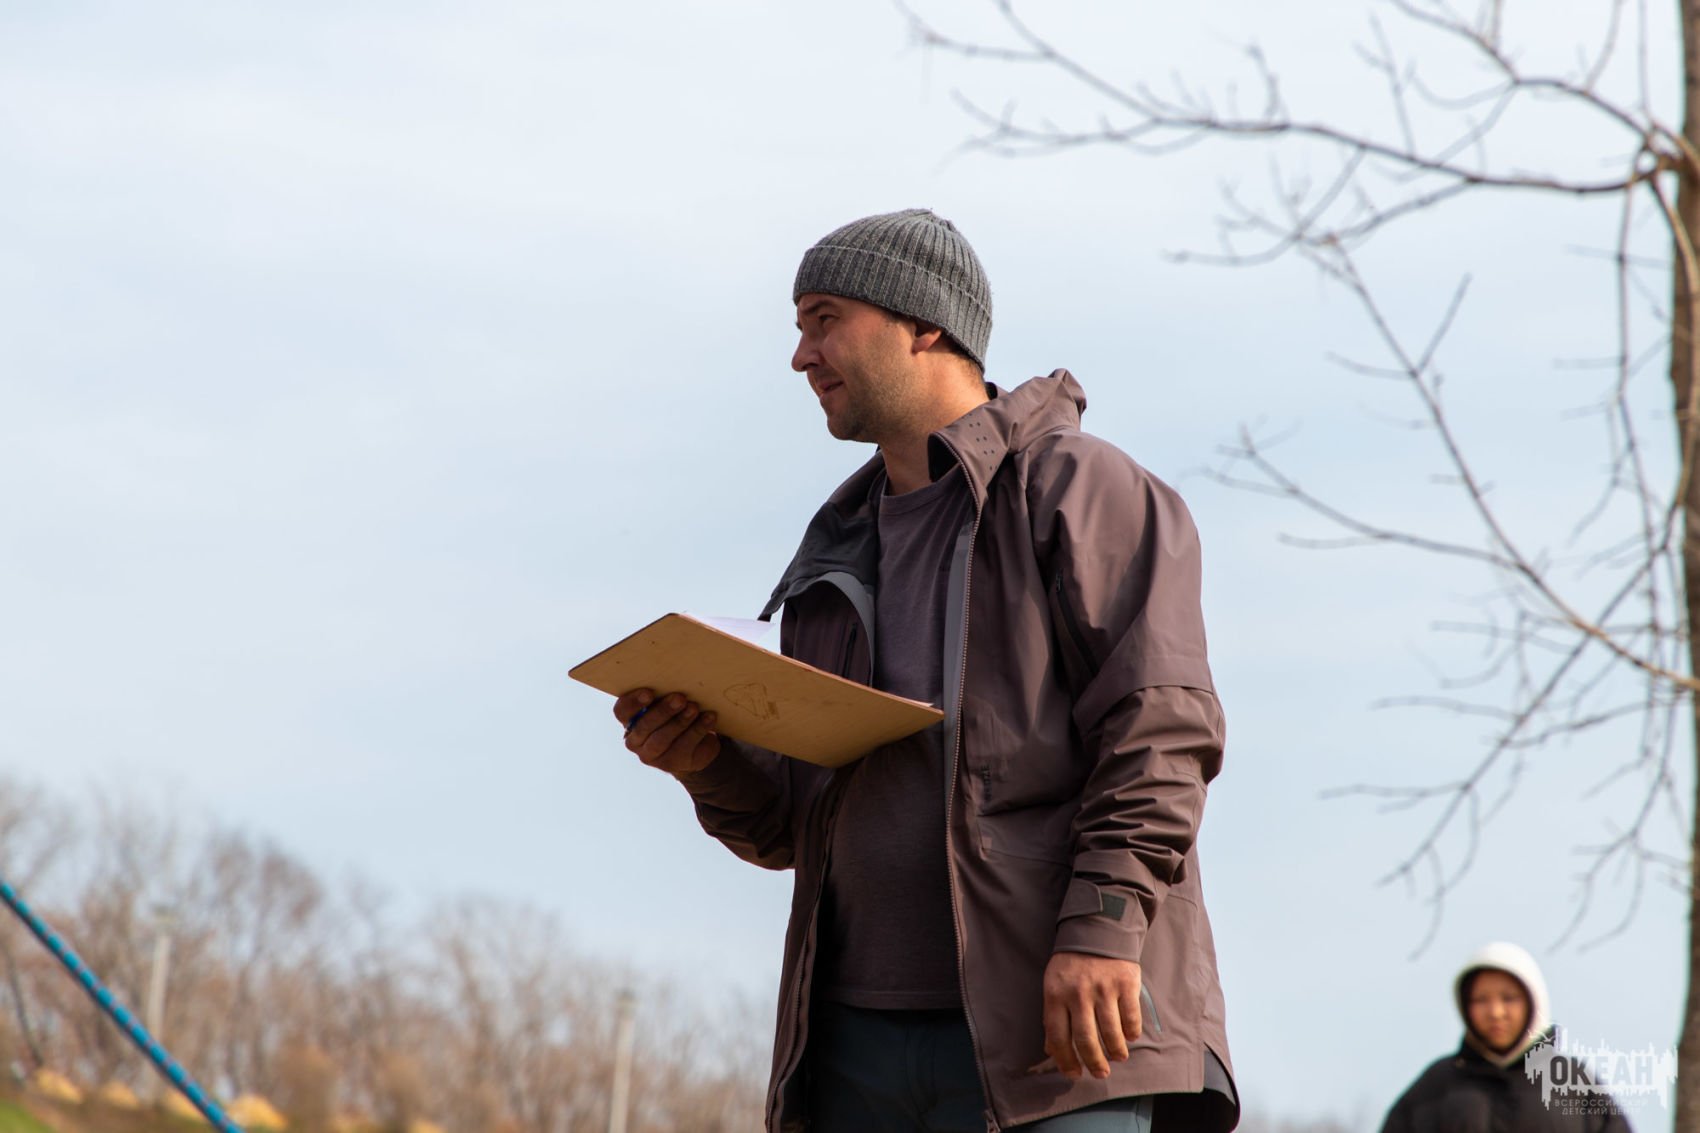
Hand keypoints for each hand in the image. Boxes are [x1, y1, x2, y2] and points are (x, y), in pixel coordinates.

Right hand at [615, 689, 720, 775]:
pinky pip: (684, 746)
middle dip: (663, 711)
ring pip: (662, 739)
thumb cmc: (677, 714)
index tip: (649, 692)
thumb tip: (678, 678)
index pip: (622, 711)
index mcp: (629, 720)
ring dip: (680, 722)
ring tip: (694, 708)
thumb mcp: (667, 703)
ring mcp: (652, 755)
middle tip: (680, 698)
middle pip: (644, 726)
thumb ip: (664, 694)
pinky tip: (709, 717)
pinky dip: (698, 729)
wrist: (695, 745)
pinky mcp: (672, 764)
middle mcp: (635, 741)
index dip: (633, 702)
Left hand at [1035, 953, 1141, 1079]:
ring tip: (1117, 1056)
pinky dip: (1131, 1032)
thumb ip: (1053, 1016)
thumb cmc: (1072, 964)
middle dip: (1095, 1063)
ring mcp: (1103, 988)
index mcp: (1056, 995)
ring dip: (1116, 1052)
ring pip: (1111, 1033)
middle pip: (1086, 1040)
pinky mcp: (1125, 983)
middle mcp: (1079, 993)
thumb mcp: (1054, 985)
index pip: (1058, 1037)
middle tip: (1101, 1073)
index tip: (1074, 1073)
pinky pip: (1131, 1018)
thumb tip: (1052, 1050)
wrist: (1096, 929)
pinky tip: (1130, 1036)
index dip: (1066, 1061)